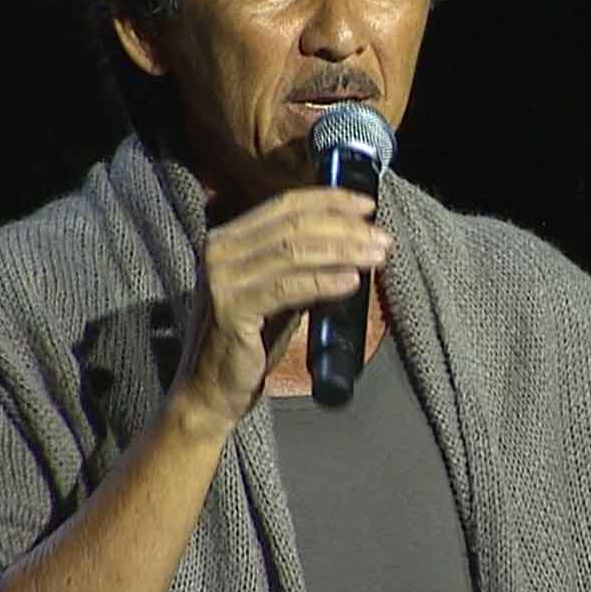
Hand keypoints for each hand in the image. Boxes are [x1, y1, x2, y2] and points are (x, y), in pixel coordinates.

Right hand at [171, 188, 389, 431]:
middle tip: (381, 237)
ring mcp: (221, 279)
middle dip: (345, 227)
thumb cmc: (248, 344)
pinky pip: (287, 287)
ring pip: (294, 251)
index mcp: (227, 239)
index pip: (285, 204)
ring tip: (376, 257)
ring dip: (343, 251)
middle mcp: (218, 251)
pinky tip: (352, 282)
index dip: (330, 200)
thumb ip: (303, 267)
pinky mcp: (230, 309)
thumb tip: (353, 245)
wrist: (209, 391)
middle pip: (293, 224)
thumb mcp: (278, 294)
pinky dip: (324, 281)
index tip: (367, 205)